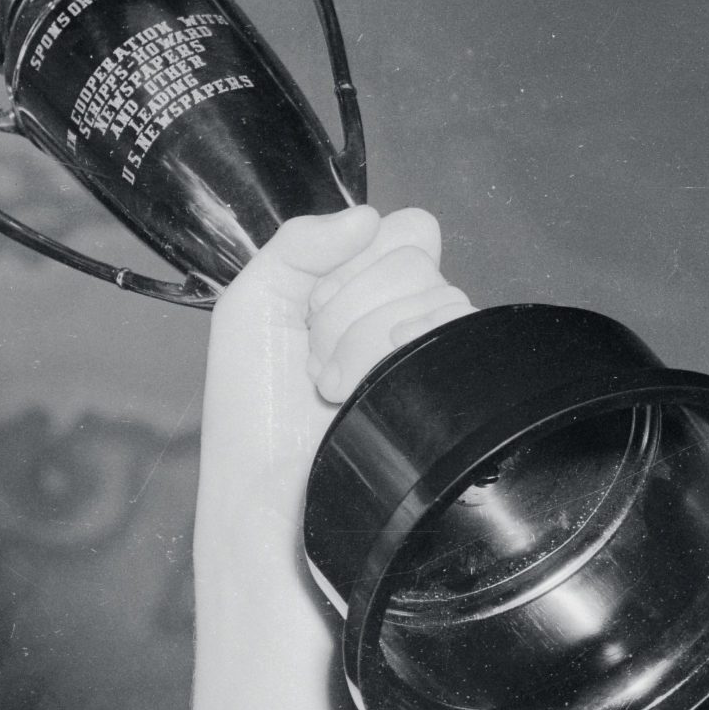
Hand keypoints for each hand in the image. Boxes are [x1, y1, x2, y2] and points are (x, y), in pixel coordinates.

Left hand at [201, 206, 475, 521]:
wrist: (268, 494)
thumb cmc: (254, 414)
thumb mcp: (251, 306)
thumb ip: (297, 244)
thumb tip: (365, 216)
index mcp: (362, 289)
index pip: (401, 229)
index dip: (352, 263)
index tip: (312, 307)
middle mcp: (404, 315)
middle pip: (414, 258)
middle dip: (345, 309)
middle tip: (312, 359)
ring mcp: (433, 350)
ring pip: (435, 293)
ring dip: (359, 343)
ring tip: (330, 388)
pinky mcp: (457, 383)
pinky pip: (457, 328)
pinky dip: (394, 353)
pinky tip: (363, 392)